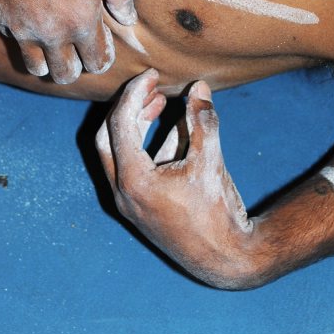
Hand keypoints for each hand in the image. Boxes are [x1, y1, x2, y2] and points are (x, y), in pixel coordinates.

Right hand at [0, 0, 136, 83]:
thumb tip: (129, 18)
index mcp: (80, 22)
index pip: (95, 62)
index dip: (102, 58)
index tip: (102, 49)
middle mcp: (49, 33)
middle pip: (64, 74)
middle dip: (75, 67)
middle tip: (78, 51)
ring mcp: (20, 28)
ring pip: (35, 68)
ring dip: (47, 61)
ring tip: (54, 44)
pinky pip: (13, 40)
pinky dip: (23, 36)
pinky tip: (30, 16)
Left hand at [96, 71, 263, 288]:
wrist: (225, 259)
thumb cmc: (216, 212)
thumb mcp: (211, 160)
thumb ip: (203, 121)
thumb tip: (199, 86)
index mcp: (133, 180)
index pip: (120, 123)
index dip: (135, 92)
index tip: (153, 74)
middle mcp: (124, 192)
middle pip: (108, 137)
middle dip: (127, 107)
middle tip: (149, 86)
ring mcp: (131, 201)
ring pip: (120, 152)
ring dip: (138, 124)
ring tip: (161, 101)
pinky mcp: (143, 205)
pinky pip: (137, 167)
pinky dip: (150, 143)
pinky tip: (175, 127)